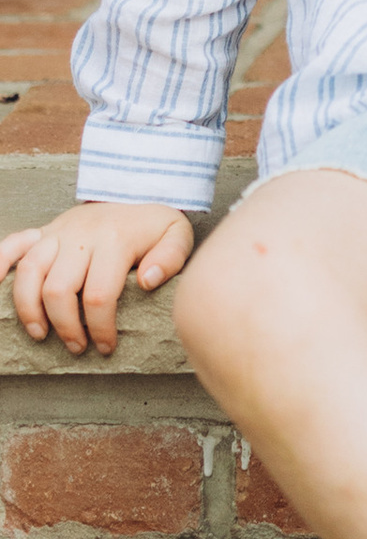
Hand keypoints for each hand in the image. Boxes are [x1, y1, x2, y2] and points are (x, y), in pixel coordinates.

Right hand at [0, 200, 194, 354]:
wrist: (134, 191)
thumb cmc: (152, 225)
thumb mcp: (177, 235)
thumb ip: (171, 257)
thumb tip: (148, 280)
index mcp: (114, 239)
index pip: (99, 296)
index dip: (100, 329)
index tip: (106, 347)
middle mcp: (81, 234)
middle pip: (59, 289)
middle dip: (66, 327)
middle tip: (78, 347)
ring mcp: (58, 231)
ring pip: (30, 272)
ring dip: (30, 310)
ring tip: (42, 335)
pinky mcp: (43, 231)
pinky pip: (12, 244)